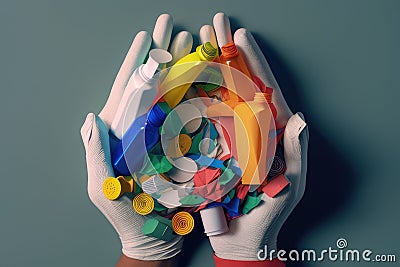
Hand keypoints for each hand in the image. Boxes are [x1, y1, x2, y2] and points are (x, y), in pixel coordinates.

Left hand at [80, 14, 193, 264]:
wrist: (155, 237)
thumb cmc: (124, 216)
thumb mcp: (102, 188)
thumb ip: (95, 153)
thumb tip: (91, 116)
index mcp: (120, 135)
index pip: (125, 90)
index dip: (134, 62)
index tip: (145, 36)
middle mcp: (143, 130)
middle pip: (152, 84)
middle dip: (162, 53)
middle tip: (174, 27)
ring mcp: (165, 138)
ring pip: (175, 95)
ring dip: (184, 67)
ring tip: (193, 42)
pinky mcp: (183, 148)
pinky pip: (192, 119)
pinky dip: (201, 97)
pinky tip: (209, 79)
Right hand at [200, 13, 309, 262]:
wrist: (243, 236)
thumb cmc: (271, 212)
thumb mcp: (292, 183)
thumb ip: (296, 152)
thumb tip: (300, 118)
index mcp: (272, 132)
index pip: (264, 89)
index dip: (253, 62)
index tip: (240, 36)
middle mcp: (249, 128)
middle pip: (239, 83)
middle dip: (228, 52)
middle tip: (215, 24)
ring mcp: (227, 136)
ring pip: (218, 95)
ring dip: (208, 67)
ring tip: (197, 40)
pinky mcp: (210, 148)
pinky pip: (201, 120)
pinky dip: (192, 97)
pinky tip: (183, 77)